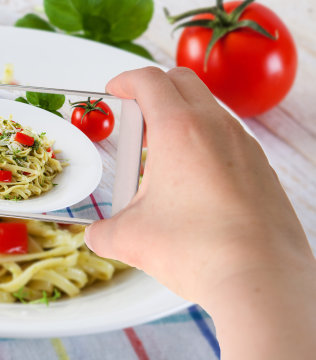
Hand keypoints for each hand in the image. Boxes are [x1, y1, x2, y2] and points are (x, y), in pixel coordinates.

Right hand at [85, 67, 315, 357]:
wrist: (261, 278)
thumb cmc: (199, 250)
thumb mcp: (132, 239)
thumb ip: (105, 232)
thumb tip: (98, 236)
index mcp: (179, 129)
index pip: (148, 80)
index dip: (125, 80)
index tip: (114, 90)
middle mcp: (215, 126)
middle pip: (182, 80)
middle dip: (153, 89)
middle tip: (135, 117)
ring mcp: (244, 145)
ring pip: (209, 106)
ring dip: (181, 116)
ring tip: (162, 155)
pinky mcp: (261, 167)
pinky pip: (229, 136)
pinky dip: (205, 140)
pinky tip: (194, 181)